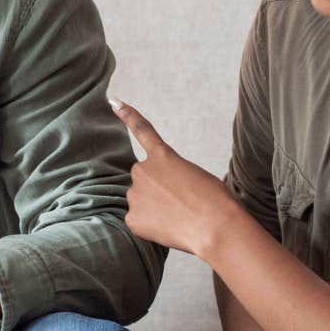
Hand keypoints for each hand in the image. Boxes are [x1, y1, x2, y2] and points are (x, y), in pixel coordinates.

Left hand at [110, 98, 239, 256]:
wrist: (215, 226)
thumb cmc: (216, 201)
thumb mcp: (196, 177)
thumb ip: (172, 178)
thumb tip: (158, 197)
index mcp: (163, 156)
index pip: (142, 130)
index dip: (127, 115)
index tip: (114, 101)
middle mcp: (143, 170)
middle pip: (143, 179)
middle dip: (155, 189)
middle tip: (179, 203)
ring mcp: (135, 194)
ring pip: (140, 200)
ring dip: (154, 208)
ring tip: (178, 217)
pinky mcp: (132, 217)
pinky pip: (139, 221)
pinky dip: (151, 227)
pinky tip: (169, 229)